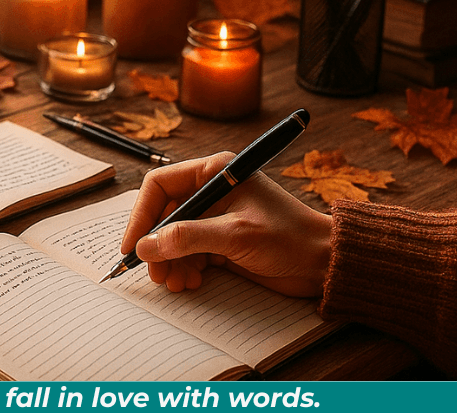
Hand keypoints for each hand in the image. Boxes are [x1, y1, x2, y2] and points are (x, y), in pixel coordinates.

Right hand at [120, 152, 331, 296]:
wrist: (323, 262)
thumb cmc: (289, 237)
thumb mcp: (235, 235)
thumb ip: (187, 238)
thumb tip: (146, 246)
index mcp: (214, 172)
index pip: (160, 185)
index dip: (141, 215)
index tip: (133, 245)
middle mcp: (211, 190)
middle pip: (163, 214)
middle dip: (156, 245)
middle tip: (155, 273)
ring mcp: (215, 217)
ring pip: (173, 237)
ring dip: (169, 261)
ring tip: (176, 283)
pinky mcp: (221, 241)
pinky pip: (189, 253)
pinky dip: (184, 268)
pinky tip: (191, 282)